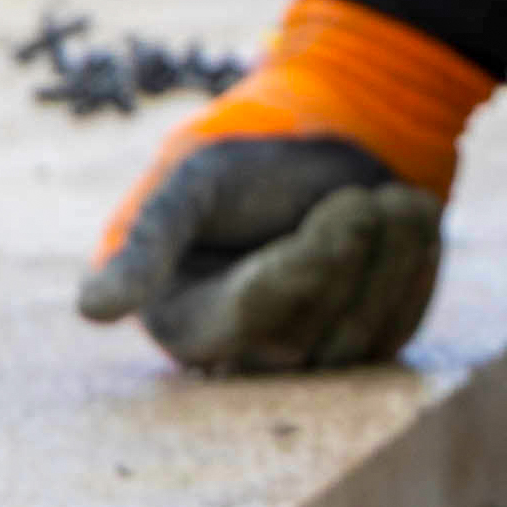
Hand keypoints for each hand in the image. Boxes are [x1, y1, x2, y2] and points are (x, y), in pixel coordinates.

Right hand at [76, 0, 497, 373]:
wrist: (323, 146)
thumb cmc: (242, 162)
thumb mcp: (189, 186)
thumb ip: (146, 244)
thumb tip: (90, 311)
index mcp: (185, 321)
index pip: (254, 312)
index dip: (307, 263)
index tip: (349, 208)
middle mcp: (244, 357)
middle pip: (316, 335)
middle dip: (353, 252)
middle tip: (365, 194)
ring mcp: (308, 360)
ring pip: (364, 340)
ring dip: (393, 259)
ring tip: (393, 196)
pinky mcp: (363, 351)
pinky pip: (400, 329)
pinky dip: (415, 270)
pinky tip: (408, 222)